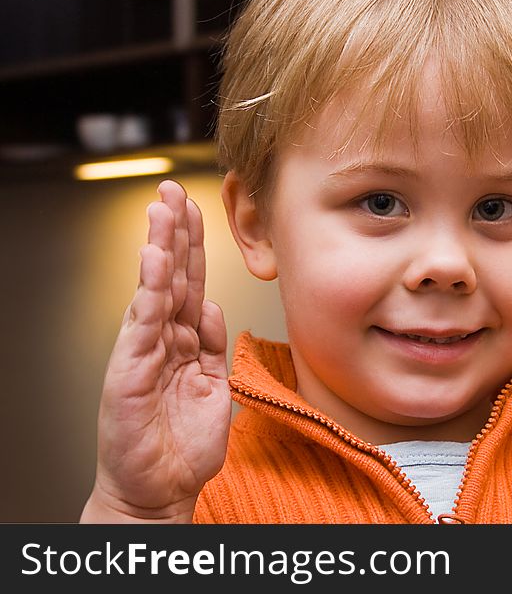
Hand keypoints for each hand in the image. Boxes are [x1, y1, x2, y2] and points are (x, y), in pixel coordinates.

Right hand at [81, 180, 229, 522]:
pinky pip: (145, 320)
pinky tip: (156, 259)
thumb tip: (213, 307)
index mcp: (182, 341)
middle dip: (174, 232)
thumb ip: (212, 345)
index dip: (194, 247)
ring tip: (163, 209)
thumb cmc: (182, 443)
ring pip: (156, 289)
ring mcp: (144, 350)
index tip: (197, 209)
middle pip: (172, 276)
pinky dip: (152, 288)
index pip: (190, 283)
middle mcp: (161, 339)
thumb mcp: (213, 385)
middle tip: (174, 191)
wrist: (160, 487)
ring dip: (161, 247)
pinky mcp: (130, 367)